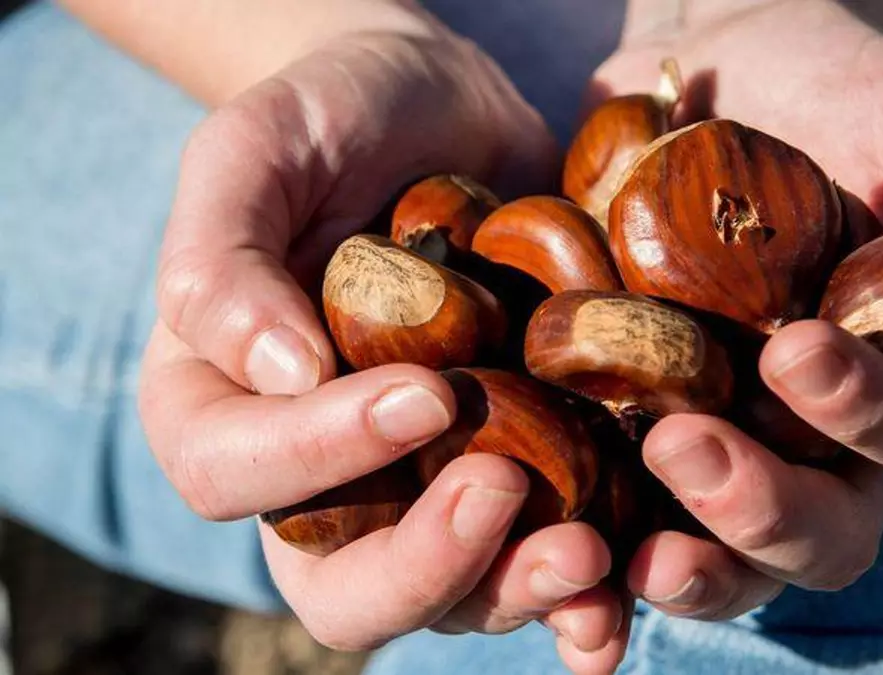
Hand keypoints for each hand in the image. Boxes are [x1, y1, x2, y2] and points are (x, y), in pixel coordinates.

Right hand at [136, 20, 626, 670]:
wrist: (445, 111)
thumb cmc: (331, 119)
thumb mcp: (254, 153)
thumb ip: (223, 260)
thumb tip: (281, 377)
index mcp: (226, 408)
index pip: (240, 474)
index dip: (322, 454)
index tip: (425, 391)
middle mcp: (325, 475)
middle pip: (346, 586)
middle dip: (427, 565)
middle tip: (504, 493)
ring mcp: (426, 484)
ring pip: (455, 594)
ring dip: (517, 590)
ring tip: (589, 553)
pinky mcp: (520, 467)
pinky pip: (541, 551)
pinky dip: (585, 583)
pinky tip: (629, 569)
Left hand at [589, 0, 882, 616]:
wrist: (711, 73)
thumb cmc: (836, 90)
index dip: (863, 412)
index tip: (797, 349)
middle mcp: (814, 433)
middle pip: (819, 527)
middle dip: (762, 509)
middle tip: (684, 449)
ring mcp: (721, 435)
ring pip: (722, 550)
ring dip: (684, 561)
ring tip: (622, 543)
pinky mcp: (628, 425)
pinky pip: (617, 509)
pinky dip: (592, 540)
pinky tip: (548, 538)